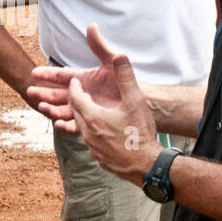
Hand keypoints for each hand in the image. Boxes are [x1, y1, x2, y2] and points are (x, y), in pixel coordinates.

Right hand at [28, 24, 127, 132]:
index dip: (48, 73)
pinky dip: (66, 125)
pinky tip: (58, 124)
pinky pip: (75, 124)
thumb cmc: (126, 80)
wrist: (140, 102)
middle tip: (30, 90)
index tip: (34, 72)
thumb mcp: (111, 61)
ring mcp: (85, 108)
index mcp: (83, 79)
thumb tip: (91, 25)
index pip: (62, 75)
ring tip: (42, 106)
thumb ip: (99, 45)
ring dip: (51, 108)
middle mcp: (81, 94)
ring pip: (63, 109)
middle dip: (43, 92)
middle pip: (57, 93)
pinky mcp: (91, 121)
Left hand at [64, 29, 160, 184]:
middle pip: (75, 113)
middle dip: (74, 102)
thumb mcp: (135, 101)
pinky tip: (100, 134)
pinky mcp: (99, 159)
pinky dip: (92, 134)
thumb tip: (119, 55)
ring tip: (87, 114)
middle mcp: (88, 132)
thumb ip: (125, 76)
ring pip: (82, 129)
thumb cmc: (141, 133)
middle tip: (77, 95)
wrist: (147, 165)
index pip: (76, 97)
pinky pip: (91, 143)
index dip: (75, 88)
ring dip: (82, 119)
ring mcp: (92, 148)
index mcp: (93, 116)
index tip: (75, 81)